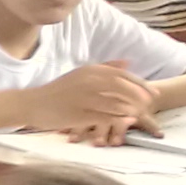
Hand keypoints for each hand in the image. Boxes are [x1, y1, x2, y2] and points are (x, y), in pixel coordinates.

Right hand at [35, 63, 157, 141]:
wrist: (32, 104)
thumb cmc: (58, 91)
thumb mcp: (81, 74)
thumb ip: (105, 67)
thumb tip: (128, 62)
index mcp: (90, 70)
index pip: (122, 75)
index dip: (140, 84)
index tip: (153, 93)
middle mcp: (88, 81)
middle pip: (122, 87)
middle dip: (140, 96)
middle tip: (150, 104)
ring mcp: (83, 98)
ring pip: (115, 102)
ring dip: (131, 108)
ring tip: (141, 114)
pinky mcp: (79, 114)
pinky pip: (104, 116)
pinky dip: (118, 118)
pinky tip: (127, 122)